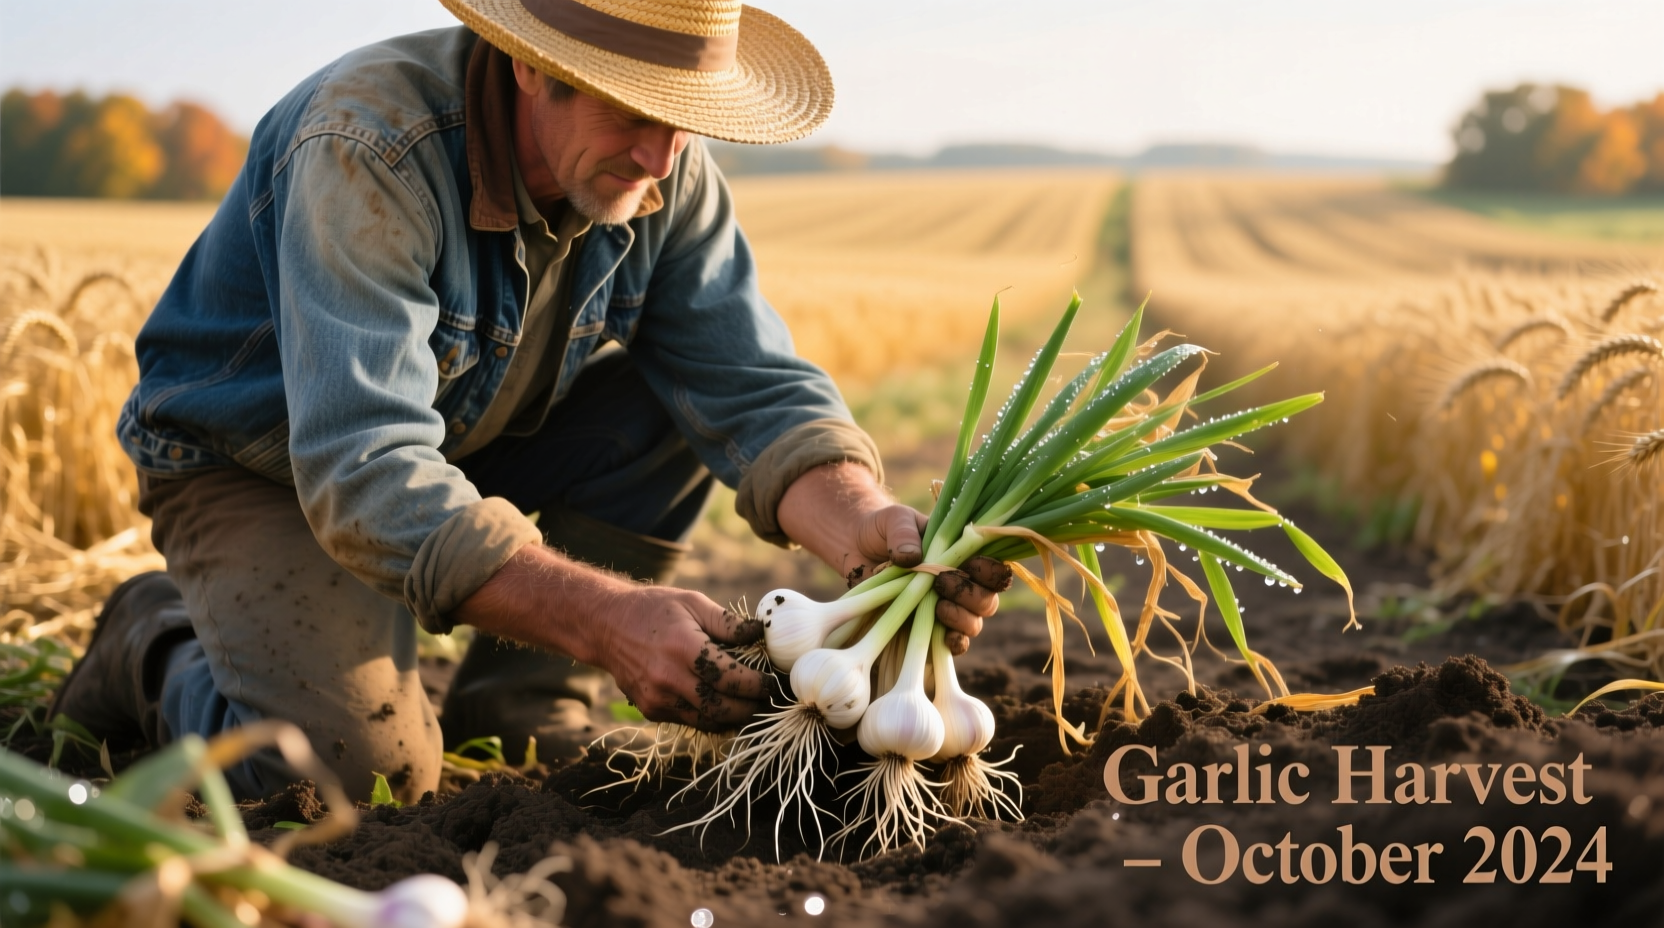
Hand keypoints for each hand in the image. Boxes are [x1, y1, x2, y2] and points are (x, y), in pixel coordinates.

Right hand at [593, 586, 766, 729]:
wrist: (605, 626)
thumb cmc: (653, 609)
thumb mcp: (692, 603)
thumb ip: (728, 622)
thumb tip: (760, 633)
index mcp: (683, 648)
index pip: (731, 678)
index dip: (758, 685)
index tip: (774, 683)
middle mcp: (669, 678)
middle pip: (723, 707)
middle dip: (752, 708)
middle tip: (768, 700)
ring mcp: (658, 698)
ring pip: (707, 721)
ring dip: (734, 718)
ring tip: (752, 706)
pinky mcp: (650, 710)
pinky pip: (689, 721)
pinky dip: (710, 717)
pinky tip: (723, 705)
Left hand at [777, 462, 1008, 655]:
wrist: (853, 548)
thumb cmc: (881, 530)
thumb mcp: (894, 520)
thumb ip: (904, 533)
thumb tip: (911, 559)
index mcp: (963, 556)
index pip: (994, 569)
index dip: (990, 571)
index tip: (969, 565)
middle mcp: (960, 585)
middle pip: (988, 601)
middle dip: (971, 595)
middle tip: (942, 582)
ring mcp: (945, 609)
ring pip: (974, 624)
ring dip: (962, 619)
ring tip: (939, 606)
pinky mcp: (926, 630)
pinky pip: (952, 645)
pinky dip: (954, 644)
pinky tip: (944, 638)